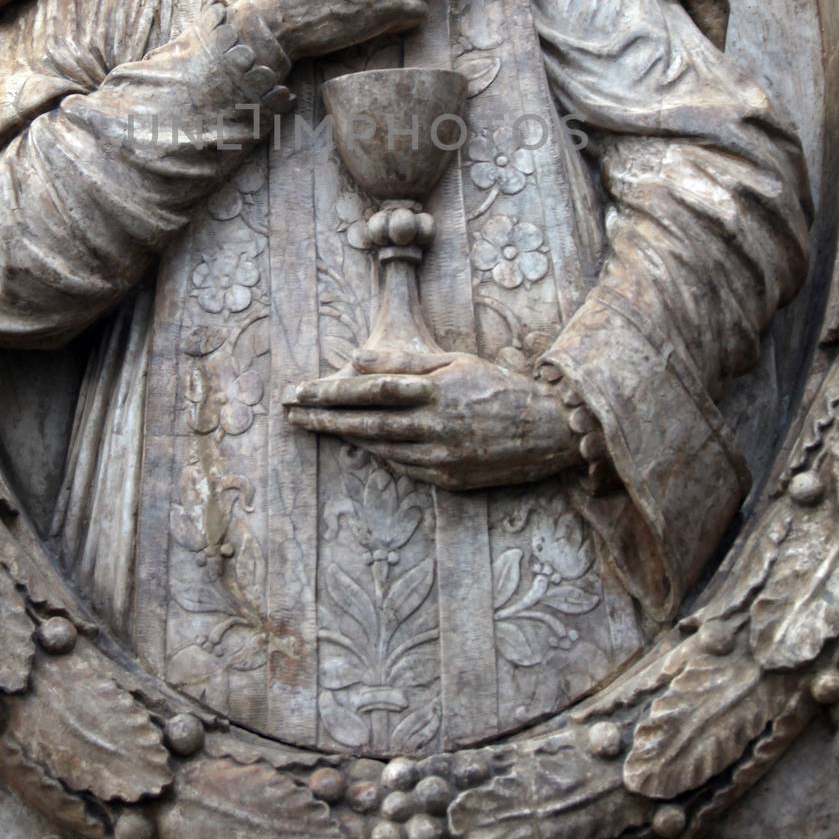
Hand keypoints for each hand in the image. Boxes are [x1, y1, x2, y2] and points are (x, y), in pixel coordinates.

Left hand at [284, 349, 584, 489]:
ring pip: (379, 448)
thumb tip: (356, 357)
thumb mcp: (454, 361)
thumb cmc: (498, 387)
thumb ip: (404, 360)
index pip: (367, 390)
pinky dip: (379, 455)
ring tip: (316, 429)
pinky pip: (403, 468)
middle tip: (291, 415)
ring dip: (344, 439)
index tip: (298, 393)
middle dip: (323, 419)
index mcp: (432, 391)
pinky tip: (361, 446)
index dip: (328, 393)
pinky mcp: (448, 480)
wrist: (547, 431)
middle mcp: (432, 426)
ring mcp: (439, 458)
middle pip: (364, 424)